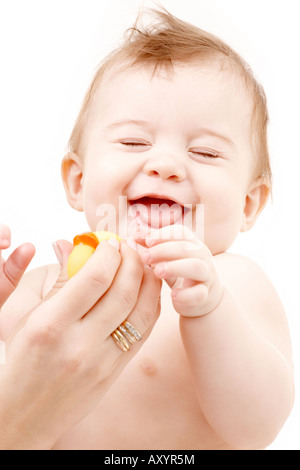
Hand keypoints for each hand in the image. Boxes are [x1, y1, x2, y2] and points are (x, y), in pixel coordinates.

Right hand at [0, 239, 160, 448]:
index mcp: (50, 325)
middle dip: (132, 261)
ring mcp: (102, 361)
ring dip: (148, 281)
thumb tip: (71, 245)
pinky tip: (146, 290)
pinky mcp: (115, 372)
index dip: (109, 253)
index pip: (94, 278)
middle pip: (123, 291)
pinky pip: (144, 332)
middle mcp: (79, 344)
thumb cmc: (21, 358)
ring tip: (142, 264)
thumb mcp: (24, 315)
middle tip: (128, 248)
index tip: (110, 242)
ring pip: (141, 311)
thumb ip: (54, 279)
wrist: (25, 412)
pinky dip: (151, 305)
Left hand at [141, 225, 223, 316]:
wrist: (202, 298)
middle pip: (187, 248)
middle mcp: (201, 257)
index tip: (147, 241)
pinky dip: (186, 294)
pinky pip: (199, 293)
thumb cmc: (179, 273)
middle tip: (145, 257)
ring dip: (175, 267)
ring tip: (157, 272)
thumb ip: (152, 246)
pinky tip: (173, 295)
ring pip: (196, 267)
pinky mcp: (206, 295)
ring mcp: (206, 276)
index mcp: (191, 244)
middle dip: (164, 250)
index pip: (181, 233)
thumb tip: (135, 234)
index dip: (164, 235)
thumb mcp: (166, 258)